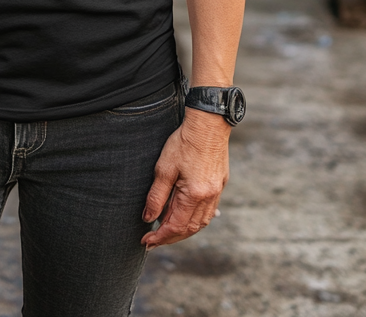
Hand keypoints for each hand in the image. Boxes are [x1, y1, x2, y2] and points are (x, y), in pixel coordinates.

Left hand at [141, 107, 229, 246]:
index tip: (146, 242)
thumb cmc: (184, 142)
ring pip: (200, 223)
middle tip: (153, 241)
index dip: (160, 236)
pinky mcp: (219, 184)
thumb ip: (156, 196)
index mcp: (194, 195)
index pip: (175, 225)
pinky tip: (185, 217)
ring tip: (166, 231)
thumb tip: (148, 218)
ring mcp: (216, 192)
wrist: (208, 124)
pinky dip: (195, 219)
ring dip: (183, 230)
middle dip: (170, 237)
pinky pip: (208, 212)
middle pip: (189, 228)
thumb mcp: (164, 168)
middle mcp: (209, 198)